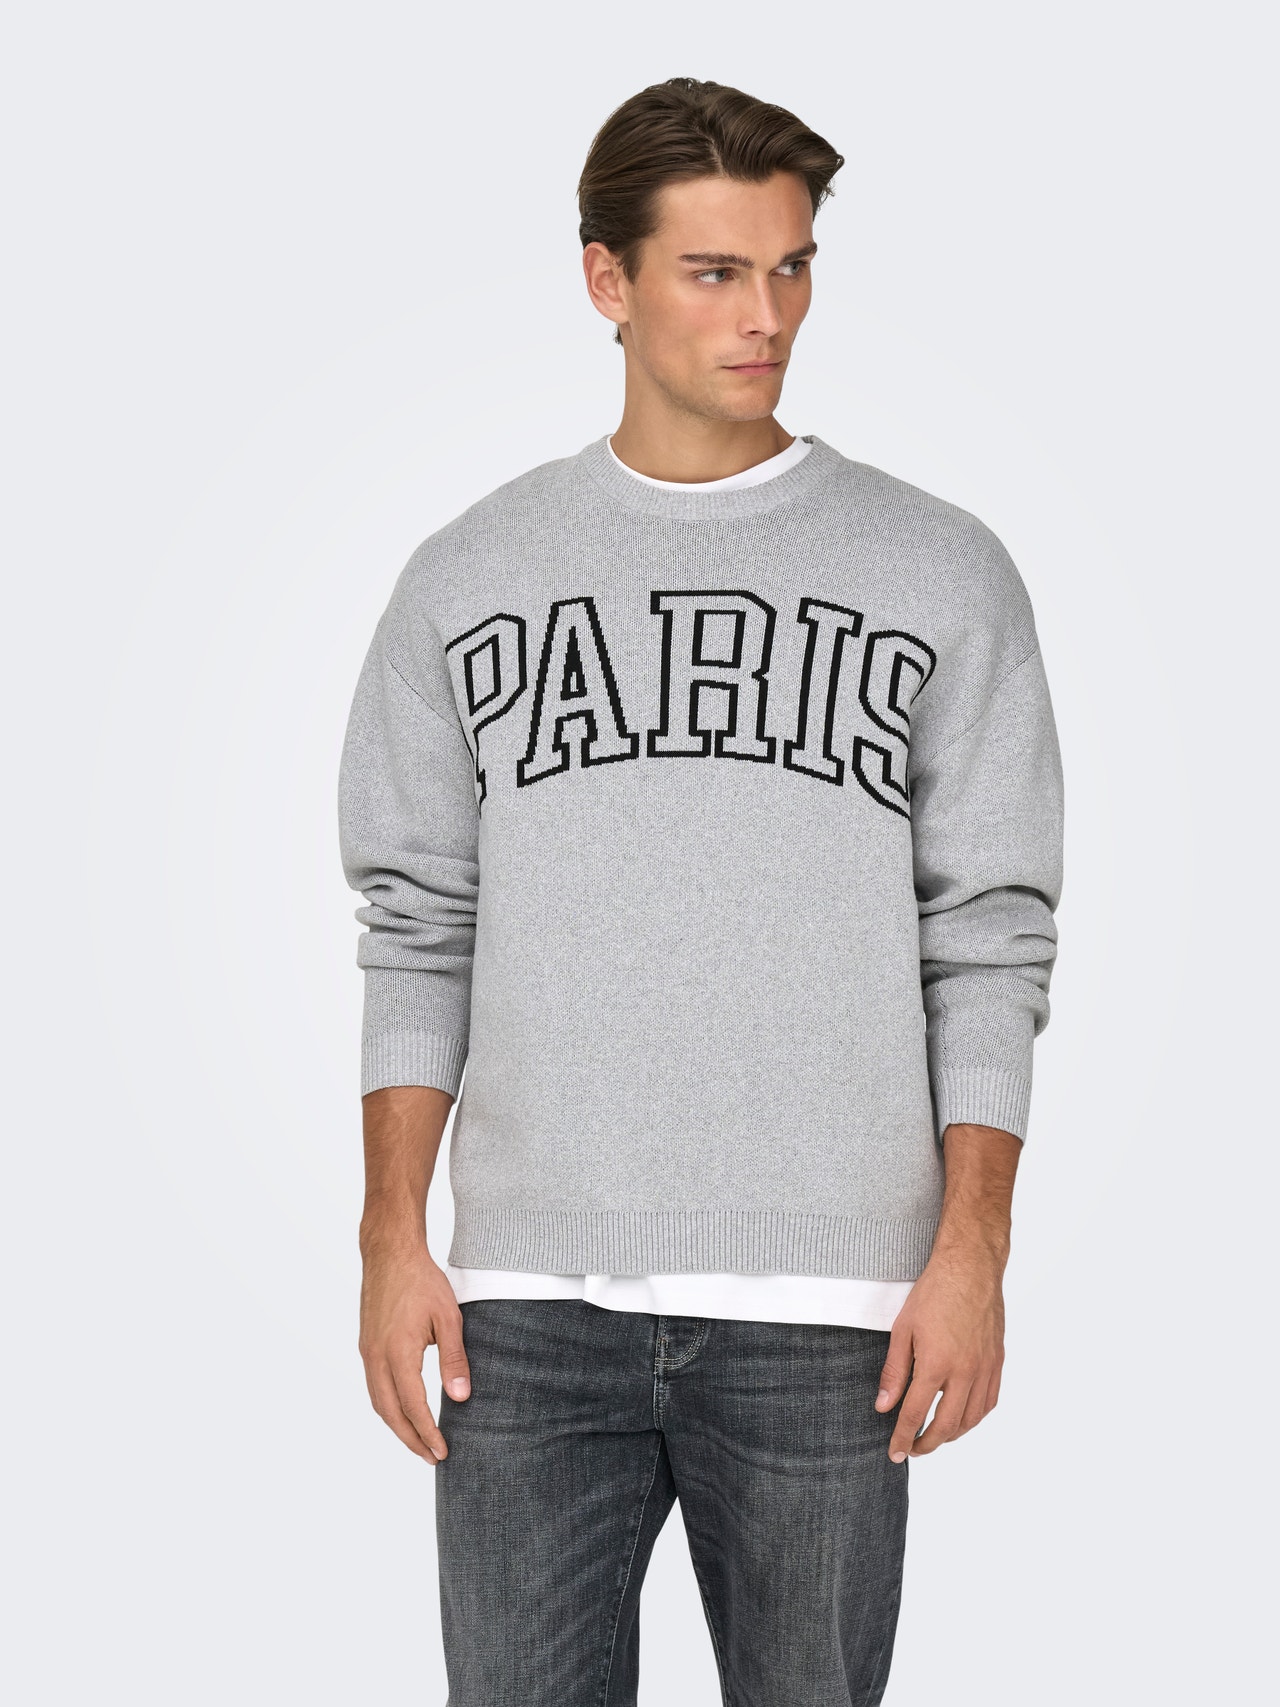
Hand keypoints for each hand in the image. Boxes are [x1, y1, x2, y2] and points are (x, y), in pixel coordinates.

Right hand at [358, 1238, 470, 1462]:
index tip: (441, 1452)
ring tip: (419, 1441)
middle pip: (390, 1413)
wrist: (390, 1253)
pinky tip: (403, 1410)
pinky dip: (388, 1406)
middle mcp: (376, 1357)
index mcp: (398, 1352)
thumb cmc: (422, 1281)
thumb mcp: (448, 1318)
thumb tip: (460, 1397)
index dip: (427, 1432)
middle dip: (410, 1439)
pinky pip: (374, 1387)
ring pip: (378, 1402)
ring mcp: (367, 1352)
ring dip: (397, 1426)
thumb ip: (454, 1359)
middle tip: (431, 1457)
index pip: (413, 1406)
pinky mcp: (366, 1345)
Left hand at [873, 1241, 1005, 1459]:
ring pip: (971, 1419)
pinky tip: (962, 1417)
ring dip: (952, 1435)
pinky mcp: (997, 1361)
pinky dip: (975, 1417)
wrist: (970, 1268)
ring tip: (934, 1436)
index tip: (894, 1453)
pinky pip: (989, 1402)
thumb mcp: (902, 1329)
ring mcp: (985, 1368)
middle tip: (912, 1449)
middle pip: (947, 1425)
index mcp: (937, 1363)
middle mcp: (965, 1372)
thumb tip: (883, 1406)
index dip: (903, 1437)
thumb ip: (894, 1372)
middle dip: (927, 1444)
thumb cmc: (933, 1293)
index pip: (915, 1414)